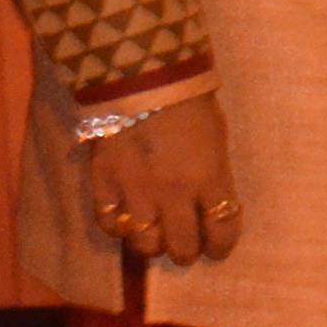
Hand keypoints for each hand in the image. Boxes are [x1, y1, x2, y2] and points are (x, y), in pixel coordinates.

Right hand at [79, 95, 240, 269]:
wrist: (140, 75)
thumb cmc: (188, 100)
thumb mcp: (216, 138)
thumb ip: (213, 173)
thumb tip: (209, 197)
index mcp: (210, 181)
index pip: (222, 233)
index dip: (220, 246)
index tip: (215, 247)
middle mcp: (175, 194)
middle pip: (183, 247)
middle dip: (186, 250)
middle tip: (184, 243)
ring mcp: (137, 190)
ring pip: (146, 244)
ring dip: (152, 245)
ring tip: (153, 235)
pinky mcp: (105, 181)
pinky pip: (110, 223)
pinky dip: (119, 228)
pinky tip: (125, 221)